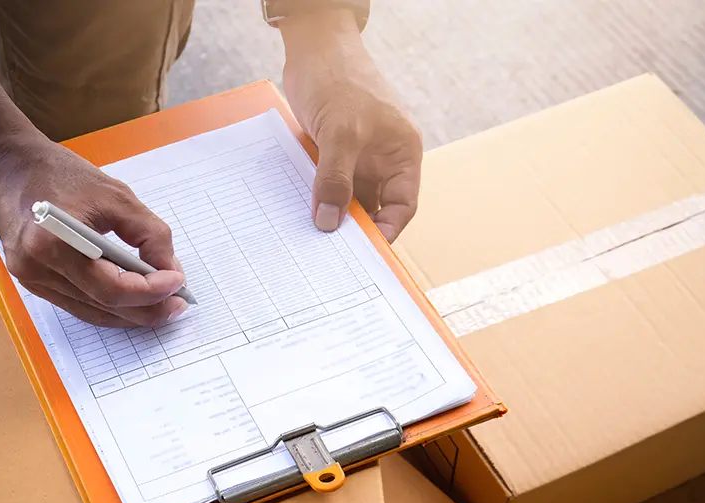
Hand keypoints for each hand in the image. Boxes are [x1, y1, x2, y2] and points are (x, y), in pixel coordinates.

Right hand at [0, 131, 187, 327]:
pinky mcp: (32, 280)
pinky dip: (108, 306)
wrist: (6, 163)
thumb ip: (149, 234)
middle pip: (103, 307)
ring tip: (161, 306)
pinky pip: (77, 304)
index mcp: (53, 244)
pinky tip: (132, 301)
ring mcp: (31, 278)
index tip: (178, 283)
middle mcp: (37, 269)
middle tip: (177, 305)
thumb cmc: (59, 173)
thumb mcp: (115, 194)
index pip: (111, 288)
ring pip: (91, 312)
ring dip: (129, 313)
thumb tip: (170, 270)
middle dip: (146, 309)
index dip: (150, 292)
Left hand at [280, 10, 422, 241]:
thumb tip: (328, 223)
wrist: (313, 46)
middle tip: (332, 254)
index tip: (365, 253)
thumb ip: (335, 180)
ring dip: (333, 214)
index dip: (387, 230)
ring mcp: (358, 155)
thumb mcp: (339, 133)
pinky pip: (327, 183)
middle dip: (355, 228)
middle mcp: (383, 157)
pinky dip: (317, 197)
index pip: (402, 205)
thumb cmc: (338, 79)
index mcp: (402, 153)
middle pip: (375, 206)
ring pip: (348, 197)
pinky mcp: (332, 151)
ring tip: (314, 239)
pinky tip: (301, 212)